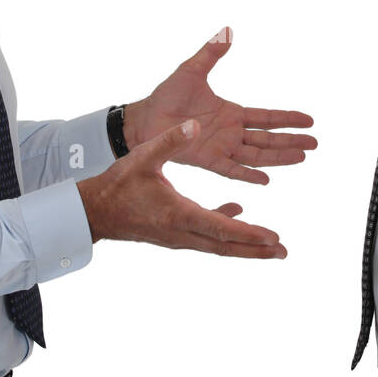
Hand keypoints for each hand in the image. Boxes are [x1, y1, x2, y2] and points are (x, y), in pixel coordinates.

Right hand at [77, 118, 285, 257]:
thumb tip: (195, 124)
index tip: (273, 237)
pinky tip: (237, 212)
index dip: (248, 233)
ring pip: (217, 246)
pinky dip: (224, 228)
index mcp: (178, 214)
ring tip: (270, 246)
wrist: (94, 211)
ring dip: (244, 246)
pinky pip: (205, 237)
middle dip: (255, 250)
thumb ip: (171, 140)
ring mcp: (178, 237)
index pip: (220, 229)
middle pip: (225, 246)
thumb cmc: (117, 185)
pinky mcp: (173, 235)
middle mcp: (181, 232)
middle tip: (283, 252)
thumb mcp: (144, 158)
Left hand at [124, 27, 316, 184]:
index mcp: (232, 114)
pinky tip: (266, 180)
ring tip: (301, 157)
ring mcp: (221, 148)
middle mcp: (231, 133)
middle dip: (291, 141)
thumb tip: (228, 30)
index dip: (287, 119)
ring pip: (256, 155)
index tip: (309, 121)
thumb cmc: (167, 95)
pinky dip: (248, 175)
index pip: (266, 118)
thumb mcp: (192, 69)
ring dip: (278, 157)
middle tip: (315, 144)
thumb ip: (211, 52)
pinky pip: (231, 169)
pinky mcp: (206, 160)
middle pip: (268, 139)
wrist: (144, 117)